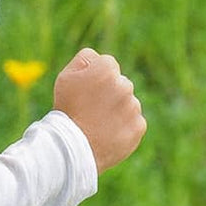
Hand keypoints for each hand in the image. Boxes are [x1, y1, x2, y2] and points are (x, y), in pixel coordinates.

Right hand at [52, 48, 146, 173]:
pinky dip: (124, 126)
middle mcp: (124, 85)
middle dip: (109, 92)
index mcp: (107, 70)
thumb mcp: (66, 77)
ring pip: (128, 103)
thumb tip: (98, 57)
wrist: (73, 147)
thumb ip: (84, 59)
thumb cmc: (67, 109)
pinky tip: (108, 133)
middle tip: (91, 108)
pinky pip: (134, 122)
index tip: (87, 90)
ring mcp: (133, 107)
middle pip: (120, 83)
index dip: (96, 76)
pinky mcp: (139, 127)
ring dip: (117, 109)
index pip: (107, 64)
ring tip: (99, 123)